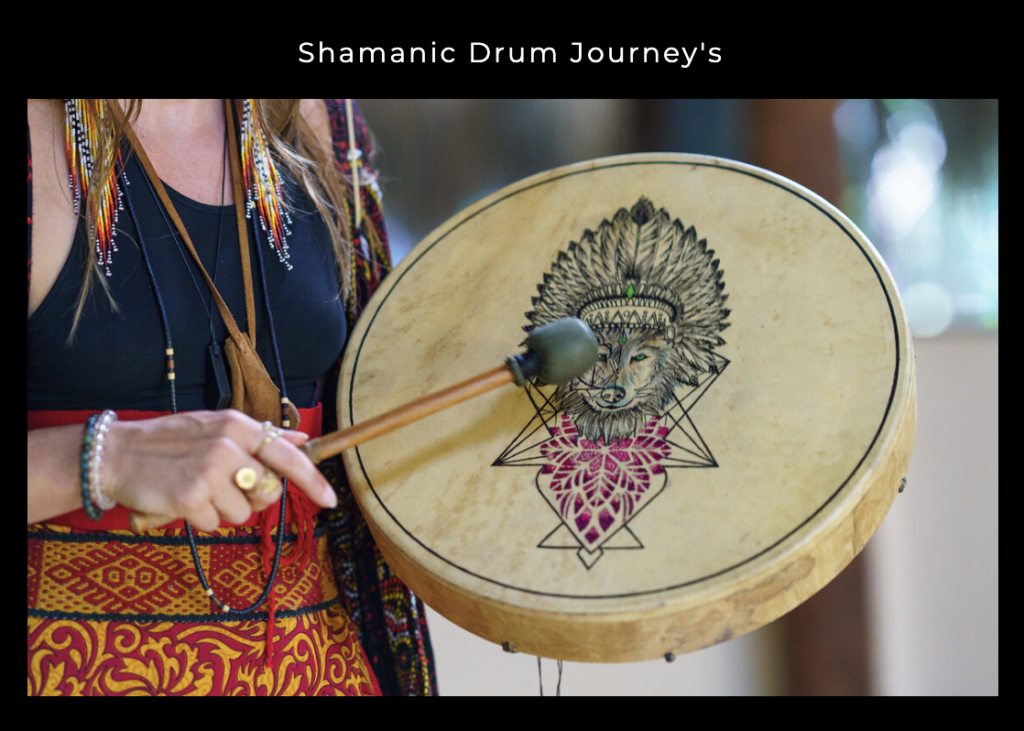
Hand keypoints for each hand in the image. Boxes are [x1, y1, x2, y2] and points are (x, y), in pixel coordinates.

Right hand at [102, 410, 335, 532]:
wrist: (117, 454)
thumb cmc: (171, 443)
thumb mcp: (217, 426)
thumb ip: (259, 435)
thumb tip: (302, 442)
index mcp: (238, 426)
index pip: (288, 456)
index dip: (313, 481)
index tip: (330, 500)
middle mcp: (227, 447)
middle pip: (268, 492)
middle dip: (252, 499)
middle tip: (225, 488)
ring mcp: (209, 472)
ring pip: (242, 514)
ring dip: (223, 510)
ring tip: (199, 491)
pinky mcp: (190, 498)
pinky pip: (214, 524)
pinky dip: (200, 519)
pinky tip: (183, 500)